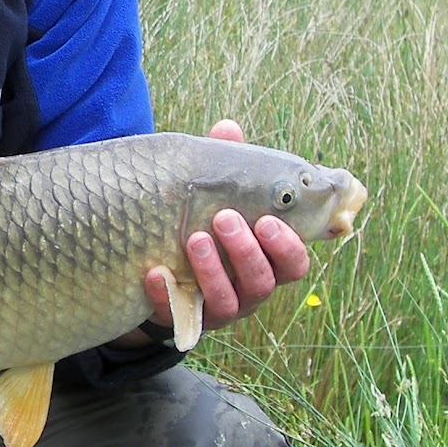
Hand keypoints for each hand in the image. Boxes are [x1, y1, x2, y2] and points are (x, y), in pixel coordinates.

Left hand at [132, 120, 310, 342]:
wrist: (155, 260)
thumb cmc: (198, 219)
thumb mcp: (211, 193)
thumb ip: (224, 165)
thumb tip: (227, 128)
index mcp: (265, 260)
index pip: (293, 263)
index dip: (288, 246)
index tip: (268, 219)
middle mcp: (248, 289)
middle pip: (265, 282)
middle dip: (248, 252)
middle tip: (225, 219)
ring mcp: (217, 308)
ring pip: (229, 302)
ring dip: (214, 270)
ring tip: (194, 238)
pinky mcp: (182, 318)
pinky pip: (178, 314)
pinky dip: (166, 294)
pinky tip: (154, 272)